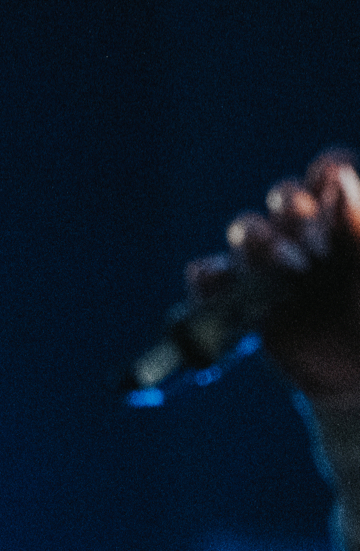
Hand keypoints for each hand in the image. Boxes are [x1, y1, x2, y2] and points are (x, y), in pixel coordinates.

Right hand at [191, 146, 359, 405]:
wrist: (358, 378)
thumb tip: (339, 177)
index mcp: (347, 220)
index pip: (329, 174)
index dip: (328, 172)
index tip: (335, 184)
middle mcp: (308, 236)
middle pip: (285, 197)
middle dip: (295, 212)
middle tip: (318, 247)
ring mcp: (271, 268)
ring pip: (245, 230)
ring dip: (259, 241)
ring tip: (289, 269)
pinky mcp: (240, 303)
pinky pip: (207, 278)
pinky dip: (209, 278)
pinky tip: (226, 284)